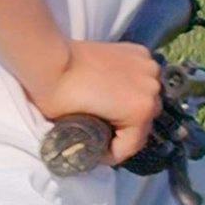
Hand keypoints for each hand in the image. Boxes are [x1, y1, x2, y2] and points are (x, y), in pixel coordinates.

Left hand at [29, 41, 163, 164]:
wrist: (51, 62)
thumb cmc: (61, 99)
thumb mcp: (80, 131)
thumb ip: (100, 141)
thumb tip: (100, 147)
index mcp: (142, 110)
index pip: (132, 145)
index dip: (112, 153)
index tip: (97, 152)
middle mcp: (152, 88)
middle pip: (144, 120)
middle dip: (125, 129)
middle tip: (104, 129)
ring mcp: (148, 67)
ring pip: (146, 96)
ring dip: (131, 104)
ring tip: (110, 105)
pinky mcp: (139, 51)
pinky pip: (142, 76)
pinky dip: (133, 82)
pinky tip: (116, 85)